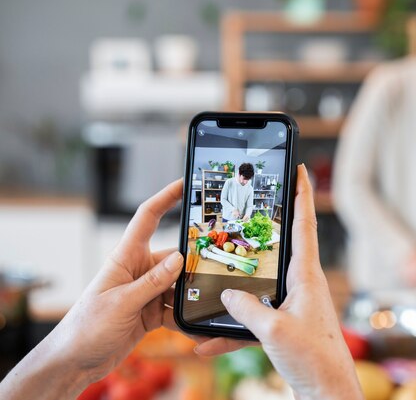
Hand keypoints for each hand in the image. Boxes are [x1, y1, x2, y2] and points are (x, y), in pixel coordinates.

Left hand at [0, 180, 190, 398]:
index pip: (147, 219)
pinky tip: (191, 324)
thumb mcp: (121, 302)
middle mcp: (138, 271)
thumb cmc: (86, 327)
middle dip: (191, 263)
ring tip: (201, 302)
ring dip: (188, 294)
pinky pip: (175, 308)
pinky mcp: (151, 312)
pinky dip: (184, 316)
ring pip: (178, 284)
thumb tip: (179, 257)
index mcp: (125, 258)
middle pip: (173, 257)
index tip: (183, 184)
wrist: (75, 361)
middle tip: (211, 267)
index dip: (165, 198)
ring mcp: (146, 292)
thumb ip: (152, 281)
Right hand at [194, 165, 362, 399]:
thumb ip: (246, 308)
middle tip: (247, 208)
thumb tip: (226, 294)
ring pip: (261, 285)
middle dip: (263, 228)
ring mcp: (294, 303)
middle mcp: (302, 283)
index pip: (304, 223)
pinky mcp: (287, 323)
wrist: (327, 392)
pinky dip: (235, 328)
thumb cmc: (314, 358)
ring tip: (212, 287)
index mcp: (306, 275)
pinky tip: (209, 342)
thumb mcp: (274, 330)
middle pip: (281, 246)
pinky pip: (257, 317)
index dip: (301, 193)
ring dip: (238, 289)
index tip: (298, 168)